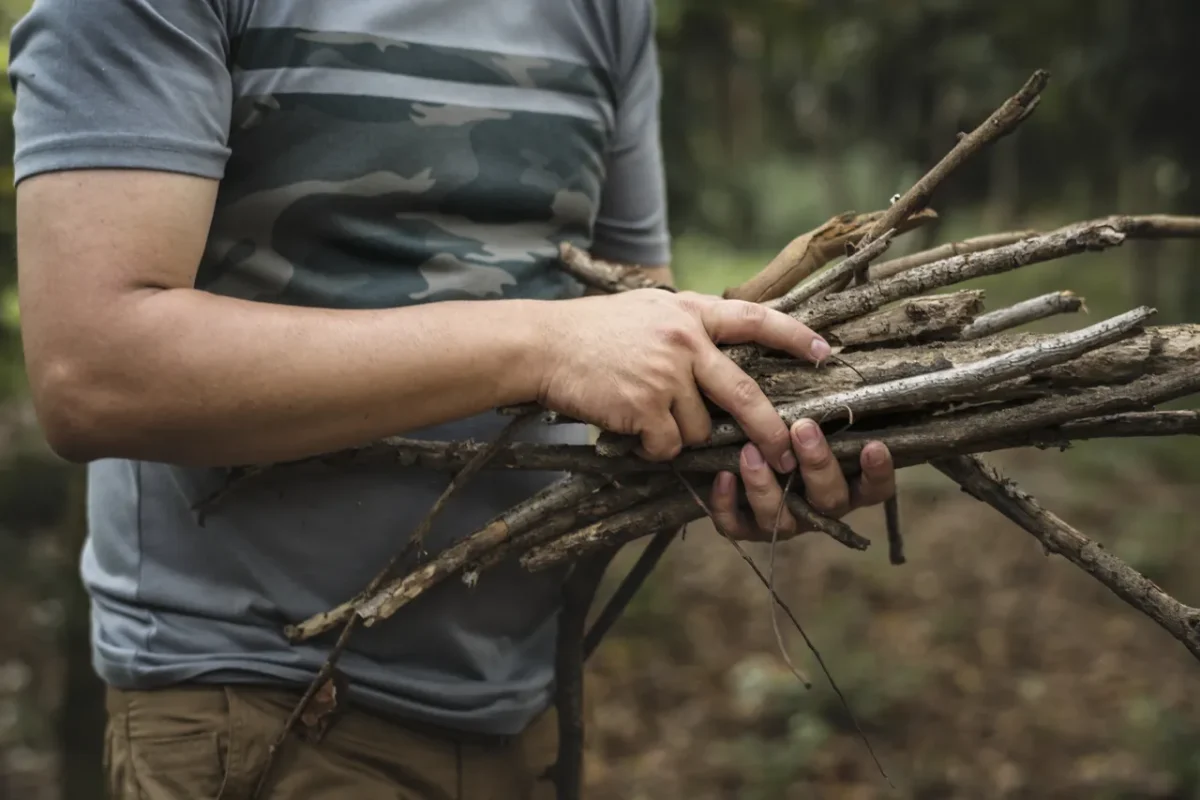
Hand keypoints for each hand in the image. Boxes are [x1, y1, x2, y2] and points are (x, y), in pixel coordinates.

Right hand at [537, 289, 829, 469]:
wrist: (542, 345)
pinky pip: (667, 446)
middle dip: (768, 430)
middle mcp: (685, 341)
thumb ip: (687, 328)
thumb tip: (721, 357)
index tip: (825, 352)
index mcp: (690, 313)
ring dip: (677, 434)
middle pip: (744, 393)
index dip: (794, 336)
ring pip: (699, 429)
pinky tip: (629, 429)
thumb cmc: (591, 331)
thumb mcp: (647, 311)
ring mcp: (666, 374)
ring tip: (644, 415)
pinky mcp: (645, 406)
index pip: (755, 319)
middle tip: (784, 455)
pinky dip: (652, 448)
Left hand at [710, 418, 895, 541]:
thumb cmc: (780, 422)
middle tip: (802, 428)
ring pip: (781, 517)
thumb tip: (829, 353)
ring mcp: (783, 520)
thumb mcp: (803, 410)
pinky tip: (723, 475)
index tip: (874, 445)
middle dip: (817, 464)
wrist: (726, 446)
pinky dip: (728, 503)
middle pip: (829, 499)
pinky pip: (736, 526)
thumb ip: (820, 401)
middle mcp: (817, 507)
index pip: (875, 488)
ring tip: (749, 451)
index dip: (878, 473)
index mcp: (844, 483)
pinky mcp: (745, 527)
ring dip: (766, 485)